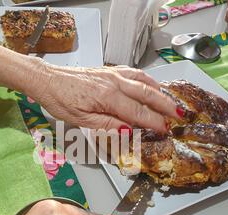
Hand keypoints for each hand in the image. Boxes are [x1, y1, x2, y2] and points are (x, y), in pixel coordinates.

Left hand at [34, 64, 179, 132]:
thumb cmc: (60, 100)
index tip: (166, 129)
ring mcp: (112, 74)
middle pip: (146, 94)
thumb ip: (107, 124)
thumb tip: (128, 130)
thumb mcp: (81, 120)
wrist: (48, 79)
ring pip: (143, 81)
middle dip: (165, 105)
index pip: (138, 112)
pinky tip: (150, 84)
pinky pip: (133, 72)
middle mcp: (114, 82)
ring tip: (170, 101)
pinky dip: (146, 79)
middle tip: (178, 115)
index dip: (154, 122)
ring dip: (159, 91)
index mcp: (108, 97)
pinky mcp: (108, 70)